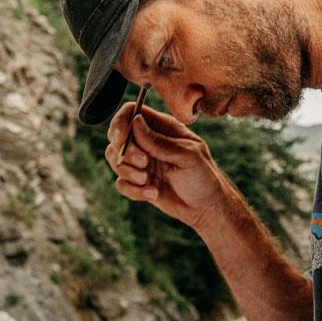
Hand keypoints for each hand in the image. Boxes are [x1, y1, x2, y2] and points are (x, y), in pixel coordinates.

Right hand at [104, 101, 226, 229]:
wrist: (206, 208)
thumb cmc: (203, 177)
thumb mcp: (187, 155)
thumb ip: (160, 141)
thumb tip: (135, 122)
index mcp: (163, 128)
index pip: (132, 112)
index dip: (121, 122)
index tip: (122, 138)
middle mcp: (148, 142)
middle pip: (117, 135)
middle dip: (125, 151)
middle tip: (145, 163)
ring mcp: (142, 163)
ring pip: (115, 160)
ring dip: (129, 172)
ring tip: (149, 182)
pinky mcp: (138, 183)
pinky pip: (121, 183)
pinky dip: (134, 191)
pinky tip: (153, 194)